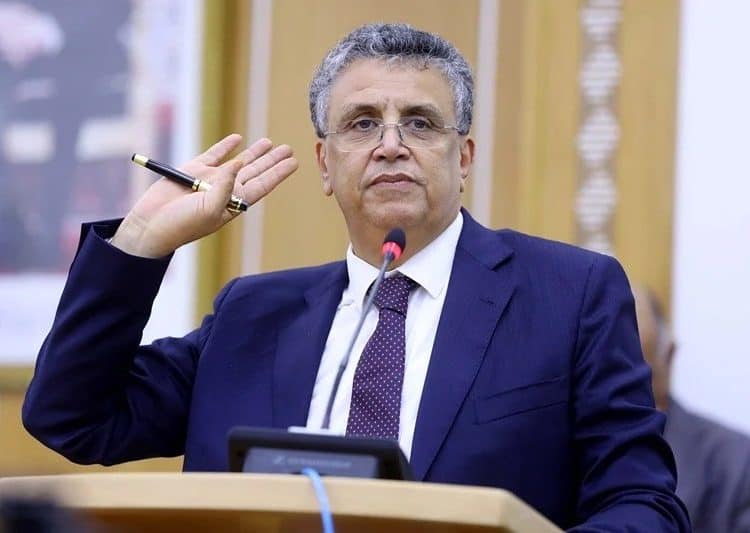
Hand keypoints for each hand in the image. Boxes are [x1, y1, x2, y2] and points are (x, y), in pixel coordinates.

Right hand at [111, 134, 297, 257]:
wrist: (151, 225)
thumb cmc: (183, 225)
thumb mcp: (209, 210)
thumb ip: (226, 186)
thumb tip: (239, 162)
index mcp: (234, 203)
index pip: (262, 185)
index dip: (278, 174)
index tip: (294, 162)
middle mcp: (226, 191)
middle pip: (255, 172)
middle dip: (272, 161)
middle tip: (289, 149)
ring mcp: (210, 179)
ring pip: (238, 161)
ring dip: (254, 152)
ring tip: (270, 142)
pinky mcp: (192, 170)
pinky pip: (214, 154)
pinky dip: (226, 146)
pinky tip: (238, 139)